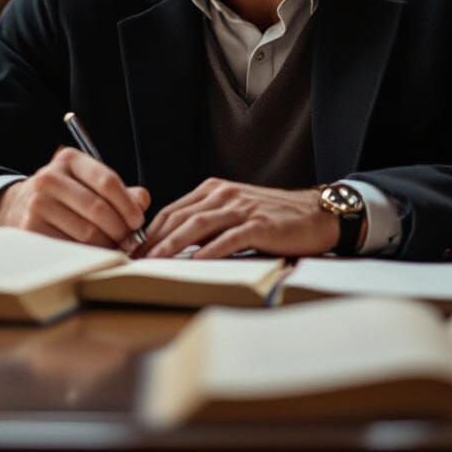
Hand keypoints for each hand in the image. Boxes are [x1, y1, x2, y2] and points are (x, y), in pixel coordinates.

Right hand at [0, 146, 149, 250]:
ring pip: (87, 232)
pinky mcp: (30, 229)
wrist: (19, 206)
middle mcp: (50, 177)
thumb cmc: (66, 196)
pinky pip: (71, 247)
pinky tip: (94, 253)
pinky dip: (88, 254)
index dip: (128, 205)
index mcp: (70, 160)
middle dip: (120, 229)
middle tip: (130, 241)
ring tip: (114, 248)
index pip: (107, 181)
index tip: (138, 222)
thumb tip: (142, 201)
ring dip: (107, 245)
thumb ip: (121, 191)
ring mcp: (37, 203)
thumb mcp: (89, 183)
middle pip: (99, 209)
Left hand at [141, 179, 346, 258]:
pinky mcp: (259, 225)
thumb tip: (177, 244)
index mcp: (215, 189)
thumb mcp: (235, 211)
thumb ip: (209, 221)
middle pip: (180, 217)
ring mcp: (241, 208)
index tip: (136, 252)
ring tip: (156, 262)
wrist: (315, 214)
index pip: (173, 210)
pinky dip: (209, 251)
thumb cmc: (273, 217)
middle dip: (155, 241)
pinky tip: (196, 262)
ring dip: (173, 245)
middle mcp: (224, 194)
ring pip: (198, 226)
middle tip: (136, 262)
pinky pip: (228, 238)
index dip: (152, 231)